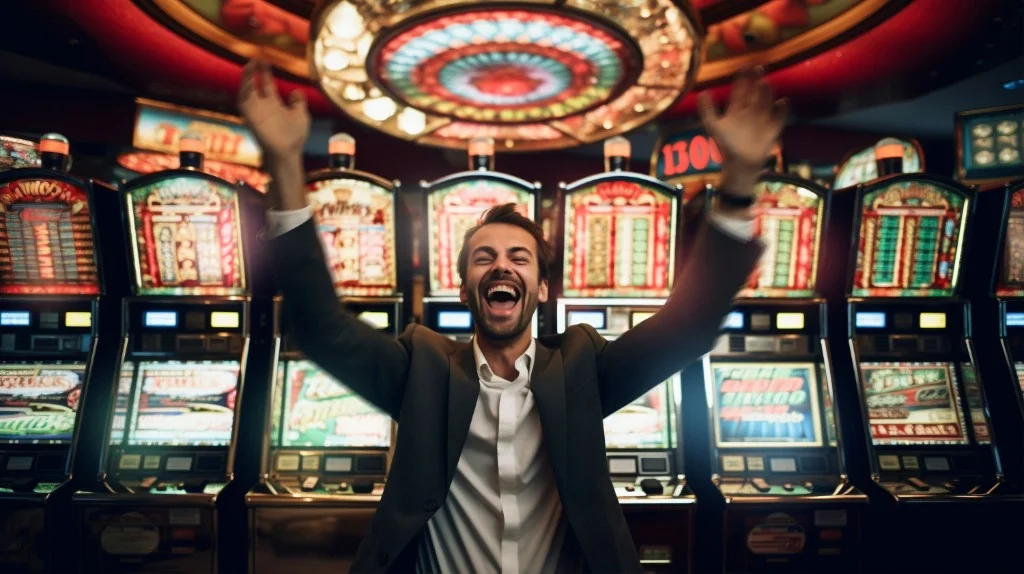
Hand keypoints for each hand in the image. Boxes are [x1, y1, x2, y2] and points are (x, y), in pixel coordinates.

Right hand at [238, 59, 309, 162]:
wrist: (288, 152)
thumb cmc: (294, 137)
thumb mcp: (301, 115)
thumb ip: (298, 103)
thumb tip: (296, 91)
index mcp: (274, 104)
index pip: (266, 84)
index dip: (265, 72)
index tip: (264, 60)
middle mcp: (262, 106)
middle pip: (253, 84)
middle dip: (253, 71)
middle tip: (255, 58)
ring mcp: (255, 111)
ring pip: (245, 90)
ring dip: (246, 78)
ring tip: (250, 64)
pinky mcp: (250, 118)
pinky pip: (243, 101)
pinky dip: (244, 90)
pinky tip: (249, 79)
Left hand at [698, 66, 787, 197]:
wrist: (739, 165)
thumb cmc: (726, 145)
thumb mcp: (714, 126)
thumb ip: (708, 110)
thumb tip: (702, 92)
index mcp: (737, 109)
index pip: (740, 89)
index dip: (743, 79)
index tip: (745, 67)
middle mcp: (751, 111)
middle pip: (755, 92)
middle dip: (756, 80)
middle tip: (758, 68)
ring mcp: (762, 119)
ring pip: (766, 101)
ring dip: (766, 93)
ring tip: (765, 84)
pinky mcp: (772, 129)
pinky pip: (779, 117)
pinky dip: (782, 110)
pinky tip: (782, 103)